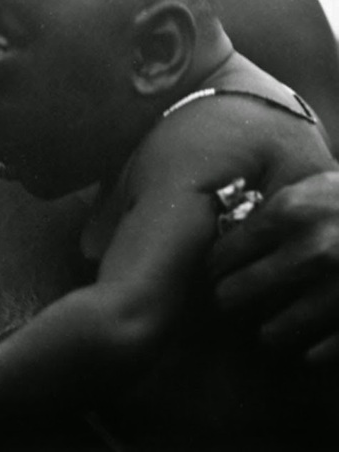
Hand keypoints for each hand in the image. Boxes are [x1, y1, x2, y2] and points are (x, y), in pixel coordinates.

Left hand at [211, 171, 338, 362]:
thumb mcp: (316, 186)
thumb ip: (274, 208)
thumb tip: (227, 232)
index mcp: (290, 211)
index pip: (222, 253)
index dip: (214, 267)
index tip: (215, 273)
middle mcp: (307, 252)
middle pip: (233, 297)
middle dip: (229, 300)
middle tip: (233, 300)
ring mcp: (334, 291)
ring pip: (270, 334)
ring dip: (269, 330)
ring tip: (272, 320)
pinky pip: (314, 354)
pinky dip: (310, 347)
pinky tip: (311, 334)